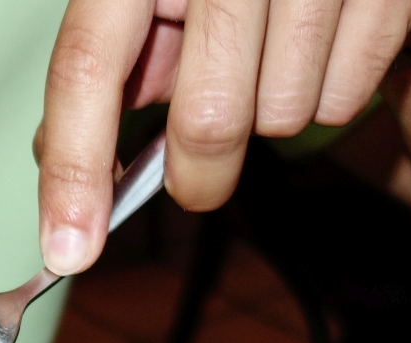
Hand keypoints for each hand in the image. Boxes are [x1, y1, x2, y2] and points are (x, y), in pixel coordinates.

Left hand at [37, 0, 410, 274]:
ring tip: (273, 61)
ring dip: (272, 117)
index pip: (85, 66)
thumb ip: (112, 76)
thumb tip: (70, 175)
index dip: (74, 167)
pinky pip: (342, 100)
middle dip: (199, 174)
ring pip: (280, 116)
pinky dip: (330, 96)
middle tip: (198, 172)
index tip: (69, 250)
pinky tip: (325, 46)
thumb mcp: (159, 4)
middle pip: (205, 121)